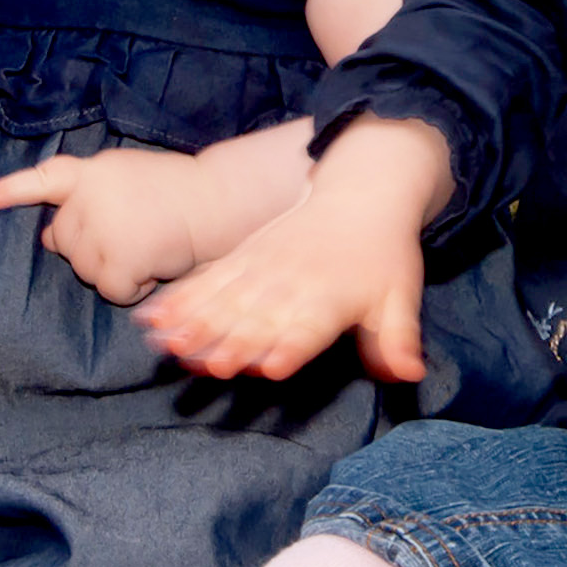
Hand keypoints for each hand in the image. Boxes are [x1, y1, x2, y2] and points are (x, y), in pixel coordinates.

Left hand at [0, 151, 201, 305]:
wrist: (216, 201)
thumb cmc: (177, 190)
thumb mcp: (126, 176)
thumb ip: (88, 198)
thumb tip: (49, 238)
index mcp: (93, 172)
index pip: (46, 179)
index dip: (13, 190)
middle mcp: (89, 199)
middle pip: (64, 240)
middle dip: (90, 245)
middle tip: (132, 234)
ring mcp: (102, 230)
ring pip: (85, 270)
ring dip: (114, 267)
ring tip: (148, 245)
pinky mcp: (119, 260)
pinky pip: (110, 290)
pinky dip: (132, 287)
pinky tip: (154, 266)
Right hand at [135, 183, 428, 383]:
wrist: (361, 190)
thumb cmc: (382, 254)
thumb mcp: (400, 296)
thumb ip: (398, 339)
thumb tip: (412, 377)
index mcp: (331, 300)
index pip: (309, 329)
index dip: (291, 348)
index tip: (270, 368)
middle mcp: (292, 285)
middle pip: (258, 318)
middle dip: (232, 342)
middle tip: (207, 367)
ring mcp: (262, 269)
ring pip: (223, 300)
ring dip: (195, 324)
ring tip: (168, 345)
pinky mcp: (243, 258)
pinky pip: (208, 281)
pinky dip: (181, 300)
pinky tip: (154, 318)